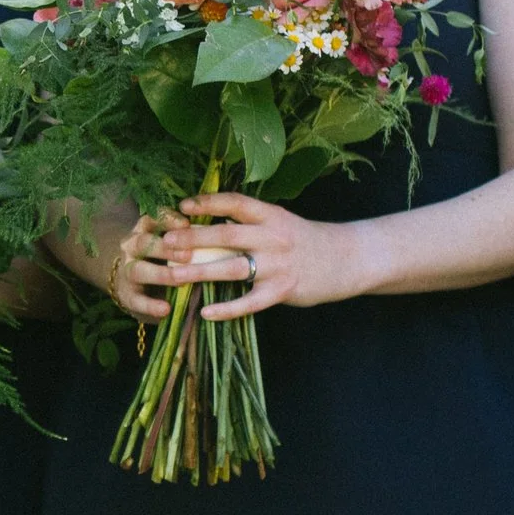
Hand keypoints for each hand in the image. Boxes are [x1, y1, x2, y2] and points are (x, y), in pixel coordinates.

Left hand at [118, 195, 365, 322]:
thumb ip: (251, 223)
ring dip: (199, 270)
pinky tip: (205, 313)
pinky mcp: (283, 290)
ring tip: (172, 275)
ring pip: (232, 267)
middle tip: (163, 242)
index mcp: (272, 216)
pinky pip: (250, 302)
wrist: (350, 259)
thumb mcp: (281, 223)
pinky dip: (227, 308)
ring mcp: (277, 264)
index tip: (181, 206)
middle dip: (192, 238)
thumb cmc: (307, 241)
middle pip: (226, 235)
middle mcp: (273, 236)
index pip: (236, 203)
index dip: (208, 202)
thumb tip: (212, 219)